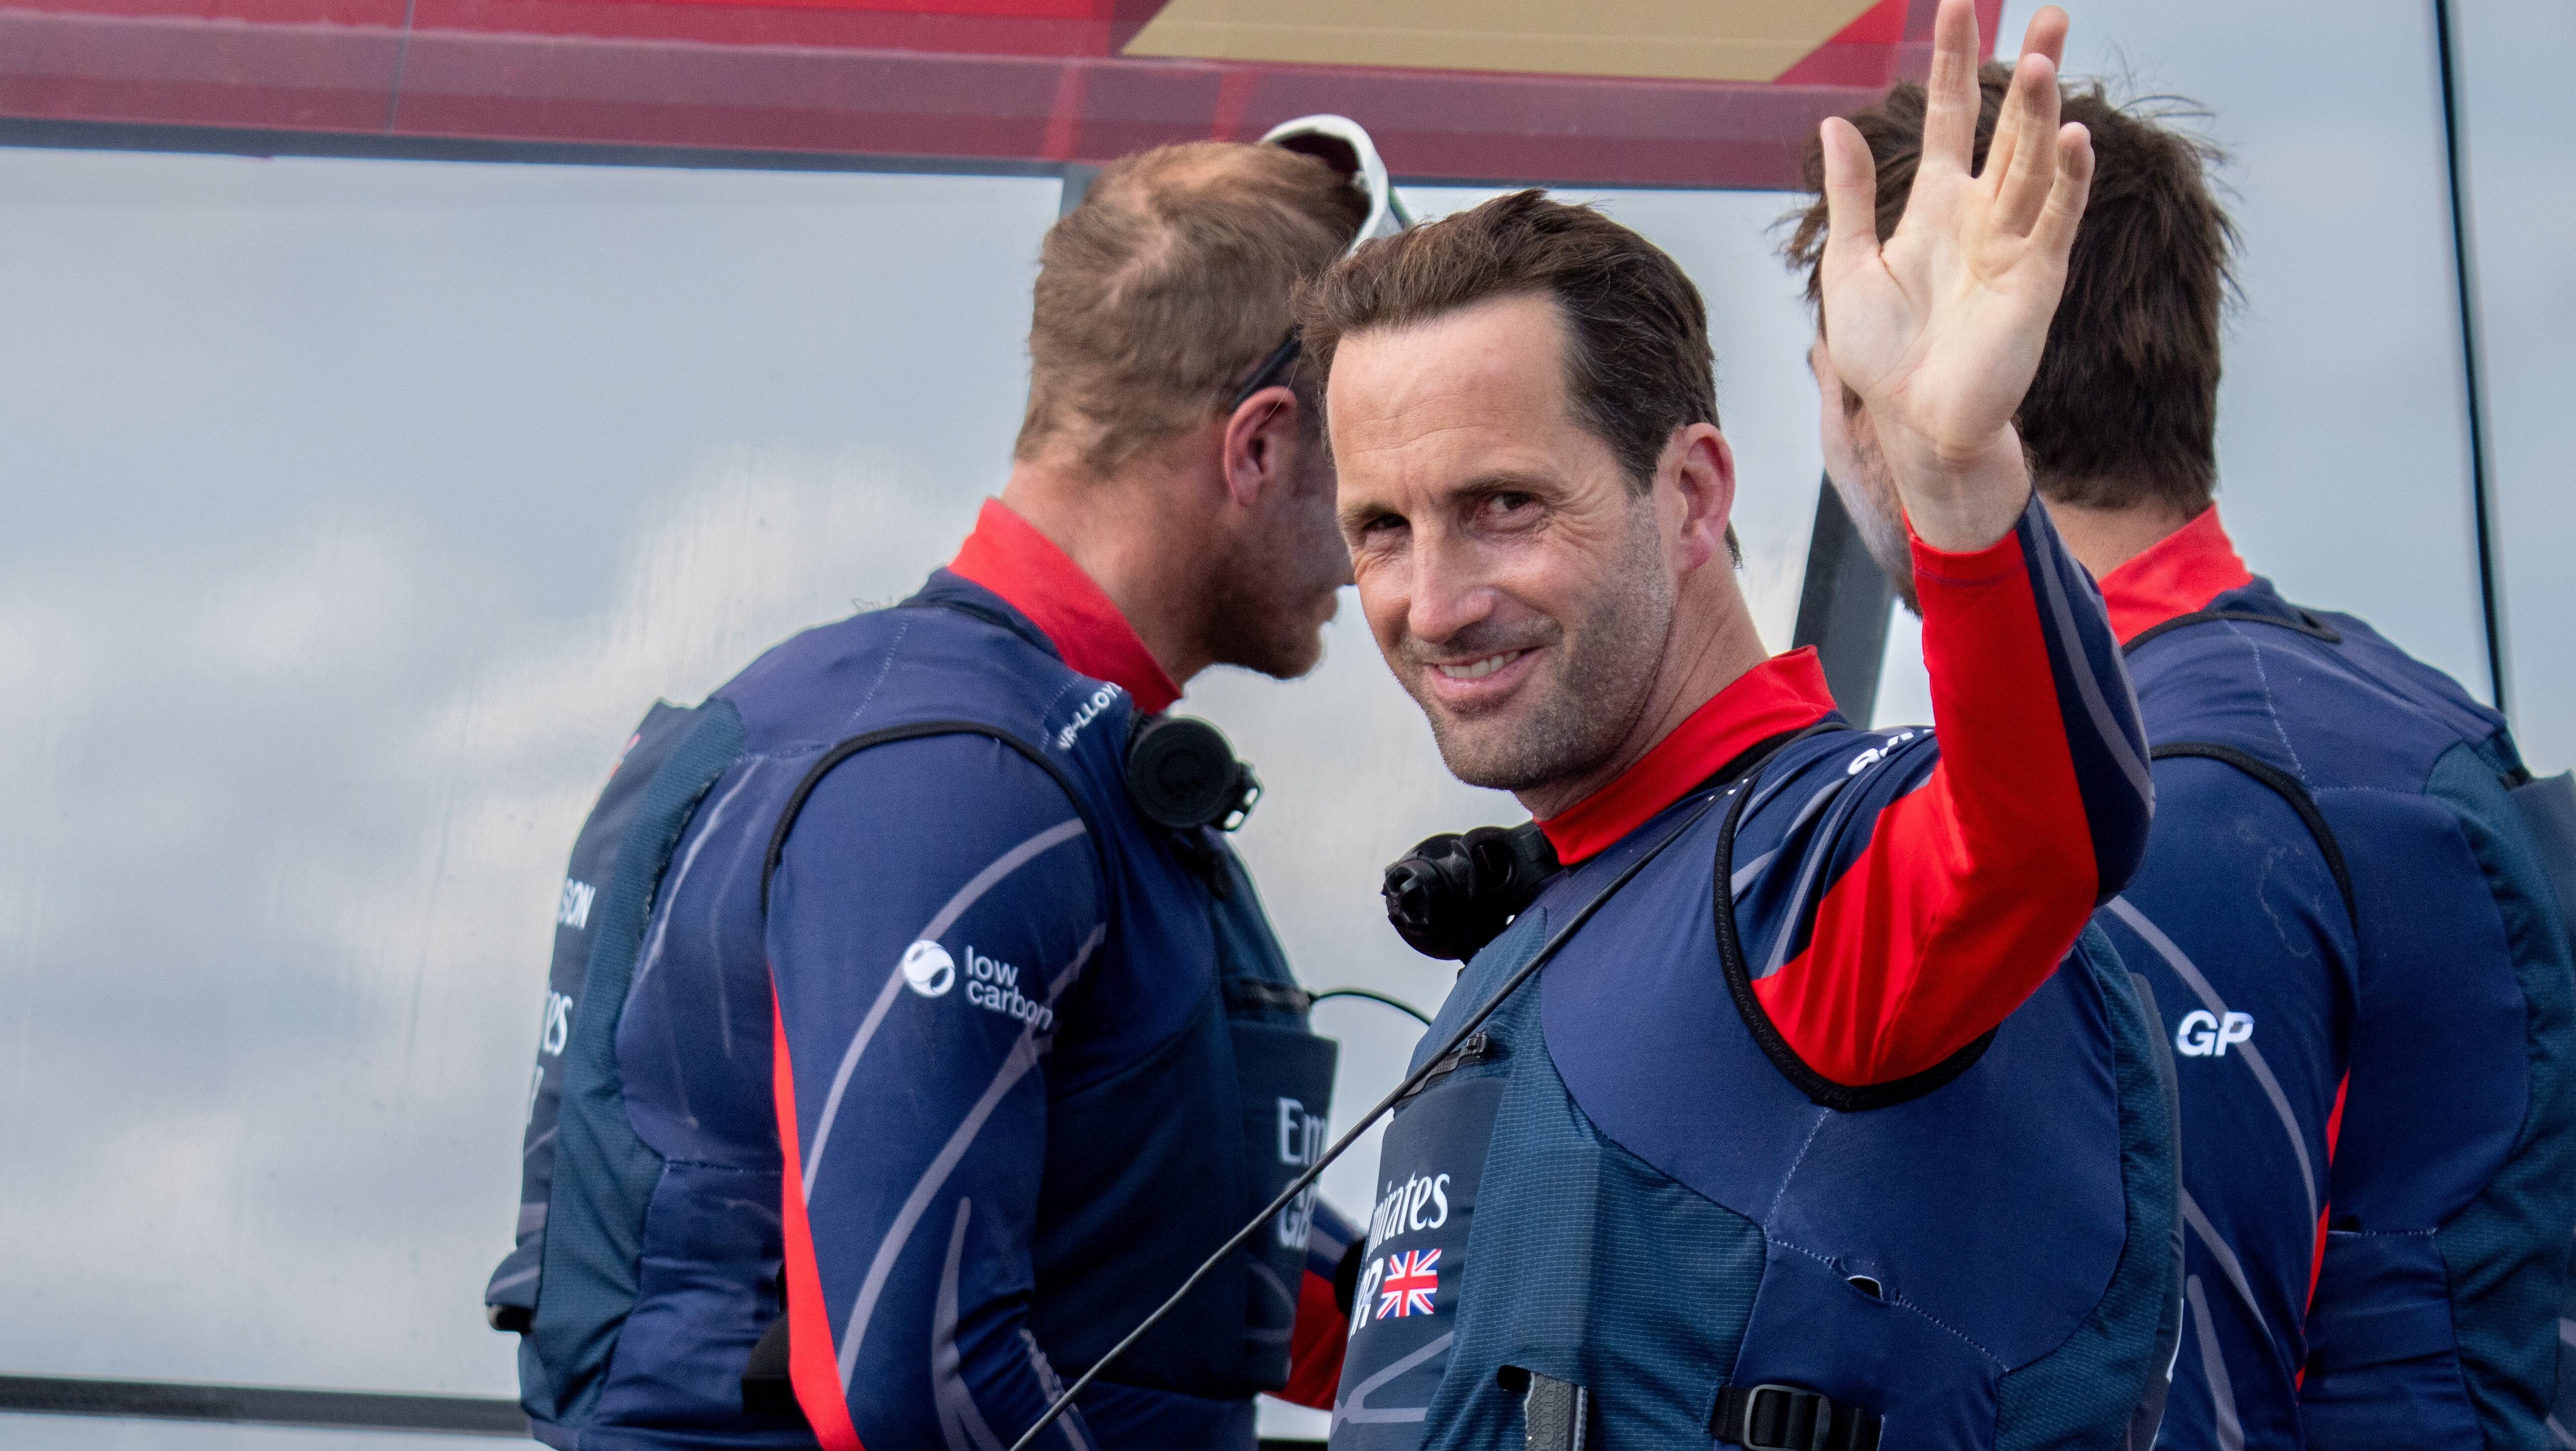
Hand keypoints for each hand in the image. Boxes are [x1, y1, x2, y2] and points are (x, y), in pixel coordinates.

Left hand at [1817, 0, 2093, 551]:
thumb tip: (1833, 124)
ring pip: (2033, 162)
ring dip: (2041, 113)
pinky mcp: (2036, 279)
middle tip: (2051, 10)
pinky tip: (2076, 136)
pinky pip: (2056, 220)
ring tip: (2044, 58)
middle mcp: (1981, 215)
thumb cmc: (1883, 355)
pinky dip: (2068, 179)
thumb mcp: (1849, 264)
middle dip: (2028, 69)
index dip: (1952, 65)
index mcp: (1936, 206)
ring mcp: (2013, 243)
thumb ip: (1850, 195)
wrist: (1913, 422)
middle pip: (2009, 126)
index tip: (1955, 6)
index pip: (1948, 117)